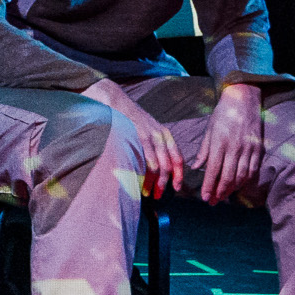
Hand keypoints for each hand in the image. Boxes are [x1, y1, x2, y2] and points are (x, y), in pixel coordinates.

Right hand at [81, 78, 182, 198]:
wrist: (115, 99)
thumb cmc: (127, 117)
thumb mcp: (146, 128)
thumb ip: (151, 144)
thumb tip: (152, 166)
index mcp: (165, 134)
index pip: (178, 158)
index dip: (179, 175)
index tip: (177, 188)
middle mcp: (161, 135)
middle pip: (170, 166)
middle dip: (165, 184)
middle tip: (158, 195)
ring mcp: (151, 136)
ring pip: (160, 166)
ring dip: (154, 183)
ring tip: (147, 192)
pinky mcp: (139, 136)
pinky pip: (148, 159)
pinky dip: (146, 174)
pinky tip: (140, 182)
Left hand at [195, 83, 262, 204]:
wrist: (244, 100)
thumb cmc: (223, 114)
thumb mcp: (209, 129)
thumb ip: (204, 150)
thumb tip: (196, 167)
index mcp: (220, 142)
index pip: (213, 170)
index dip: (209, 186)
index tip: (205, 197)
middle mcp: (235, 147)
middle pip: (228, 177)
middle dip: (219, 192)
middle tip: (213, 202)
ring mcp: (249, 149)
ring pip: (241, 176)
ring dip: (232, 189)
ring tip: (223, 197)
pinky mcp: (258, 148)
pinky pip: (253, 170)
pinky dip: (246, 181)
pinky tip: (238, 186)